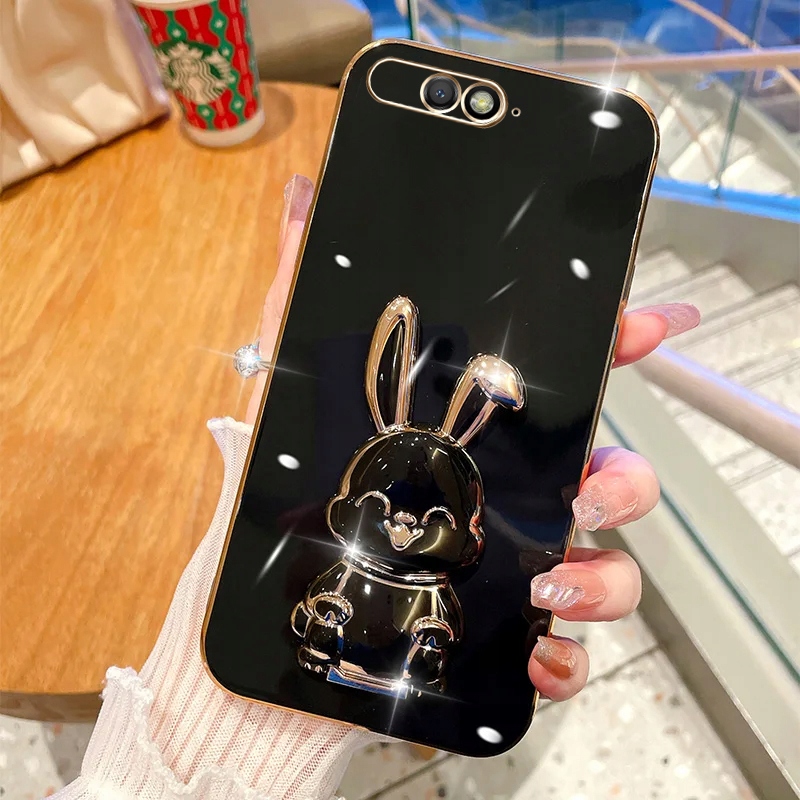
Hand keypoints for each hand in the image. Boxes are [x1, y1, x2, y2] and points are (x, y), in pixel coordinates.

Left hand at [247, 174, 700, 705]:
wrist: (268, 600)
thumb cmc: (287, 488)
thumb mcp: (291, 379)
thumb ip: (300, 290)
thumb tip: (299, 198)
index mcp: (473, 439)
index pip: (564, 388)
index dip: (615, 350)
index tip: (643, 326)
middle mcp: (504, 499)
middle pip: (607, 483)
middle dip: (624, 481)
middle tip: (587, 490)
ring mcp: (505, 567)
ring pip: (603, 570)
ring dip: (602, 576)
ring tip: (551, 579)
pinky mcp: (491, 635)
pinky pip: (561, 652)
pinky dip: (566, 657)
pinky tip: (535, 649)